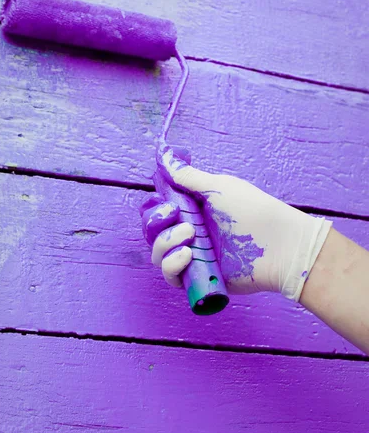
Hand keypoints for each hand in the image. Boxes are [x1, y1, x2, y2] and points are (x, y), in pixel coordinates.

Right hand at [141, 149, 331, 300]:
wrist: (280, 244)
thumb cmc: (253, 210)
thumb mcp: (218, 186)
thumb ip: (187, 176)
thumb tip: (163, 155)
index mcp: (193, 209)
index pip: (158, 210)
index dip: (154, 207)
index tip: (163, 201)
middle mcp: (190, 232)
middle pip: (152, 232)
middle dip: (156, 222)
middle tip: (175, 215)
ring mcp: (194, 256)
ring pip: (157, 254)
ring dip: (165, 242)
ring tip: (189, 236)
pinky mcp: (199, 277)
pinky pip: (171, 276)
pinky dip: (172, 265)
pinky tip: (188, 254)